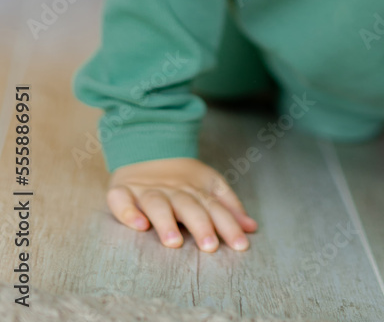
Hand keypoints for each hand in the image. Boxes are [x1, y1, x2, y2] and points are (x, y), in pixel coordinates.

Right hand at [106, 156, 257, 251]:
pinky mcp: (122, 191)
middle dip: (200, 225)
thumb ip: (229, 207)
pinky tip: (138, 225)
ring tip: (174, 242)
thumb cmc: (182, 178)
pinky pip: (121, 200)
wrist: (146, 147)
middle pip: (188, 206)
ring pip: (156, 204)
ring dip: (165, 221)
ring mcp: (146, 190)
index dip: (228, 225)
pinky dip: (128, 212)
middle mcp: (172, 190)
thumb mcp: (209, 185)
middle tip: (210, 246)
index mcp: (194, 190)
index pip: (214, 207)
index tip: (241, 245)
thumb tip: (252, 227)